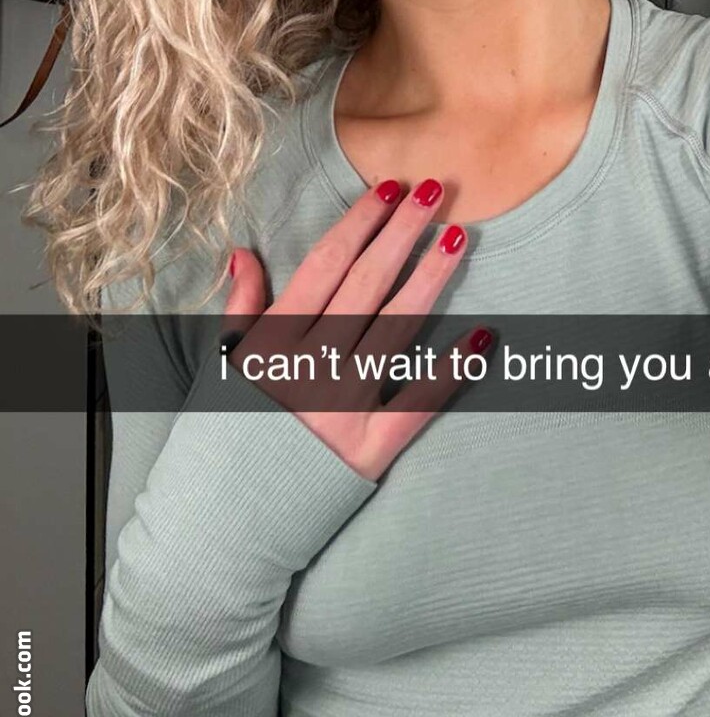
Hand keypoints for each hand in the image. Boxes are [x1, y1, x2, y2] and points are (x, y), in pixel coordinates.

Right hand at [220, 179, 490, 482]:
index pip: (326, 264)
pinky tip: (485, 335)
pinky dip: (453, 370)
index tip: (389, 188)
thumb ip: (241, 308)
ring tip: (458, 237)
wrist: (217, 528)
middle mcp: (309, 366)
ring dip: (430, 278)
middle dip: (402, 232)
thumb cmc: (217, 443)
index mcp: (272, 341)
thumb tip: (243, 254)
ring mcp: (342, 407)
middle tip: (435, 190)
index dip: (360, 222)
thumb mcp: (221, 367)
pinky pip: (419, 403)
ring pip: (397, 328)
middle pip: (366, 283)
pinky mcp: (369, 449)